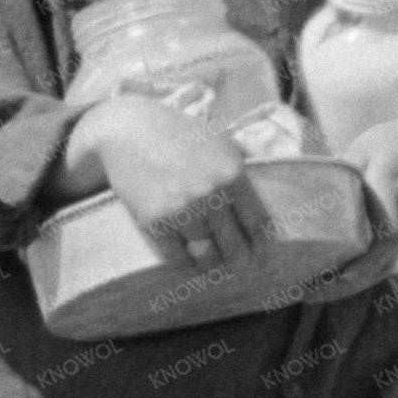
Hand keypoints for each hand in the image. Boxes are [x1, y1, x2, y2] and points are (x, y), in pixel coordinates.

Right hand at [68, 94, 273, 271]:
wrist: (128, 131)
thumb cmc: (177, 134)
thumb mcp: (219, 140)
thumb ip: (242, 162)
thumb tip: (268, 181)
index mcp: (233, 174)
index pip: (258, 223)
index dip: (263, 246)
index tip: (264, 258)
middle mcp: (210, 194)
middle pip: (235, 246)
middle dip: (240, 261)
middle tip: (240, 266)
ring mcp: (181, 209)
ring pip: (207, 255)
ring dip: (212, 264)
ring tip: (213, 263)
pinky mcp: (154, 221)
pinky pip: (177, 257)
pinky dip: (186, 264)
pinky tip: (189, 262)